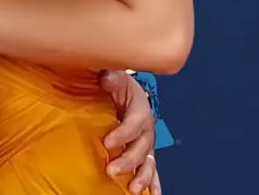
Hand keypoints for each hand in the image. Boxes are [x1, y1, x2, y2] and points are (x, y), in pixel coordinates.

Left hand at [100, 70, 161, 194]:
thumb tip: (106, 77)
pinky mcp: (143, 154)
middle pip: (142, 146)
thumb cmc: (116, 85)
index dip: (123, 133)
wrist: (121, 91)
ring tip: (133, 189)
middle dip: (129, 160)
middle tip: (112, 169)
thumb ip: (110, 77)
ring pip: (148, 162)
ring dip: (142, 176)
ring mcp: (146, 143)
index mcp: (139, 107)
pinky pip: (151, 170)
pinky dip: (152, 183)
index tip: (108, 142)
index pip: (135, 121)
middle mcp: (146, 127)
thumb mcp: (113, 75)